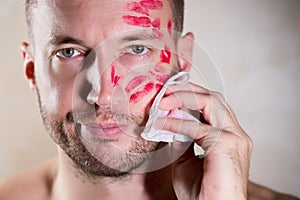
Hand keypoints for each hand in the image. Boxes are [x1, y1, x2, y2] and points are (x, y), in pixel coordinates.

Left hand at [154, 83, 252, 198]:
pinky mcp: (227, 144)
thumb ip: (182, 140)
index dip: (191, 96)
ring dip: (184, 98)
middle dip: (188, 90)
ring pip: (211, 102)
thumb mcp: (185, 160)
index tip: (170, 94)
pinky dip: (177, 122)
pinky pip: (197, 127)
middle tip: (166, 90)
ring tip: (164, 99)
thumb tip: (170, 122)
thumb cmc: (202, 193)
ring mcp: (234, 137)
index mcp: (229, 136)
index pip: (212, 106)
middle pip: (214, 99)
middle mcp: (235, 133)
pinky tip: (161, 122)